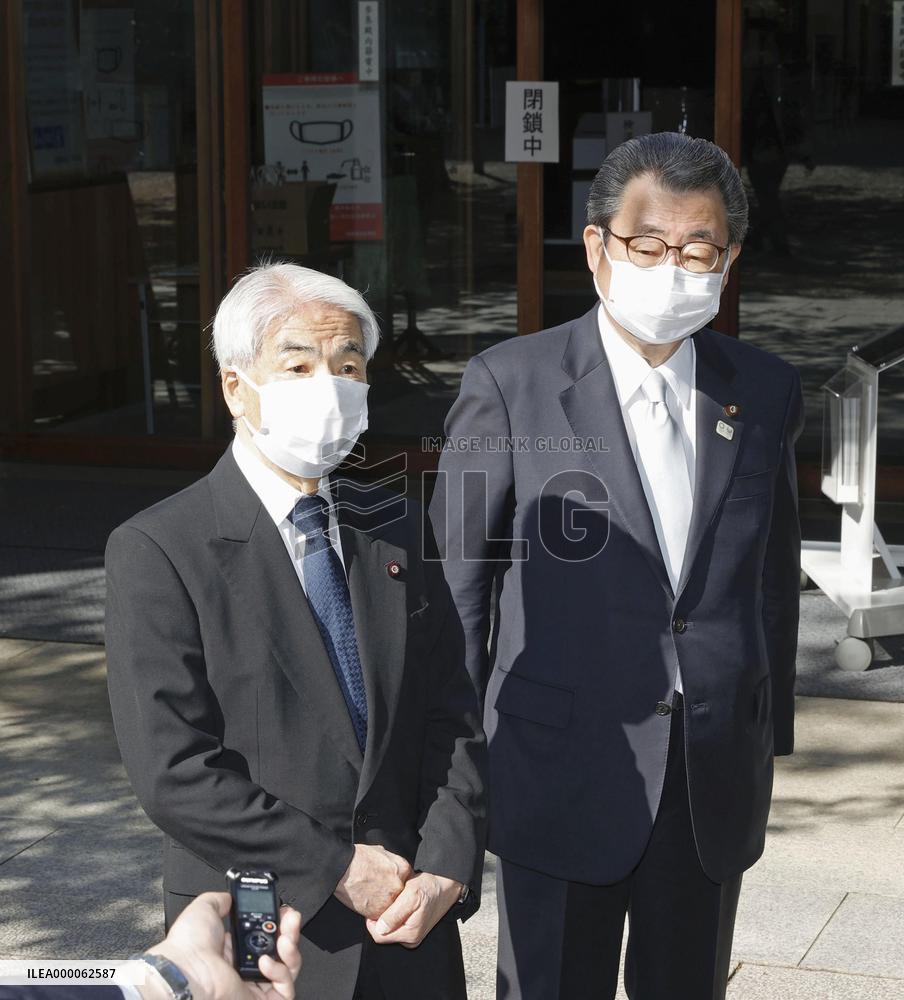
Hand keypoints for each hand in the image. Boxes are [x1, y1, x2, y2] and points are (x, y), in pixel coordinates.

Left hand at [146, 891, 301, 999]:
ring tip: (284, 938)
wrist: (186, 971)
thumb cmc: (190, 945)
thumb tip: (230, 897)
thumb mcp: (204, 909)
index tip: (283, 911)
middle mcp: (245, 967)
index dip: (278, 922)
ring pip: (288, 968)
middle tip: (291, 917)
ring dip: (291, 949)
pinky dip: (280, 972)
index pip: (265, 935)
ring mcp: (254, 985)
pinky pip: (284, 989)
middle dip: (290, 931)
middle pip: (281, 949)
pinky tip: (265, 962)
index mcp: (233, 949)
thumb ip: (220, 900)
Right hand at [334, 844, 413, 918]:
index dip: (396, 882)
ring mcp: (389, 900)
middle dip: (390, 893)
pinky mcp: (378, 912)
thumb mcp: (381, 851)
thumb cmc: (358, 858)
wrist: (342, 869)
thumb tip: (391, 866)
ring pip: (390, 906)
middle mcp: (399, 885)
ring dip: (382, 904)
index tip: (388, 883)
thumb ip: (391, 861)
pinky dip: (372, 911)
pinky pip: (379, 915)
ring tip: (370, 896)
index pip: (406, 880)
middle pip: (400, 894)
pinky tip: (365, 901)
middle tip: (379, 890)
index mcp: (402, 868)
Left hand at [366, 872, 461, 948]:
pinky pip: (397, 926)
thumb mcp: (411, 895)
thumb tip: (380, 929)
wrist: (446, 884)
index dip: (372, 921)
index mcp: (410, 934)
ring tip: (393, 901)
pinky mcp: (414, 930)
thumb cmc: (429, 887)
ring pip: (389, 930)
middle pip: (383, 935)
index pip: (379, 936)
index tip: (374, 905)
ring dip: (387, 917)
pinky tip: (398, 904)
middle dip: (380, 919)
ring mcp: (413, 936)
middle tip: (385, 900)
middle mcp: (411, 940)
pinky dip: (393, 916)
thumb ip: (395, 914)